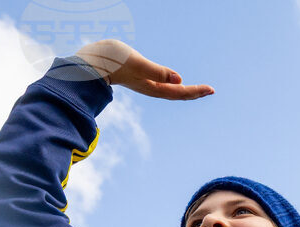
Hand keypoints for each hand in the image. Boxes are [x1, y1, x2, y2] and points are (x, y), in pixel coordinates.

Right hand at [75, 40, 213, 100]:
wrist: (88, 63)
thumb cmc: (111, 60)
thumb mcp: (137, 63)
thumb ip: (158, 71)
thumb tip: (180, 79)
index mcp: (152, 87)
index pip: (179, 91)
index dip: (195, 90)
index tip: (211, 89)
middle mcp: (150, 88)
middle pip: (177, 93)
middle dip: (194, 92)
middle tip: (211, 90)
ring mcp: (144, 85)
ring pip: (169, 90)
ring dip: (185, 90)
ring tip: (199, 90)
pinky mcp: (138, 79)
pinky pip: (161, 85)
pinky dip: (172, 85)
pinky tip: (175, 83)